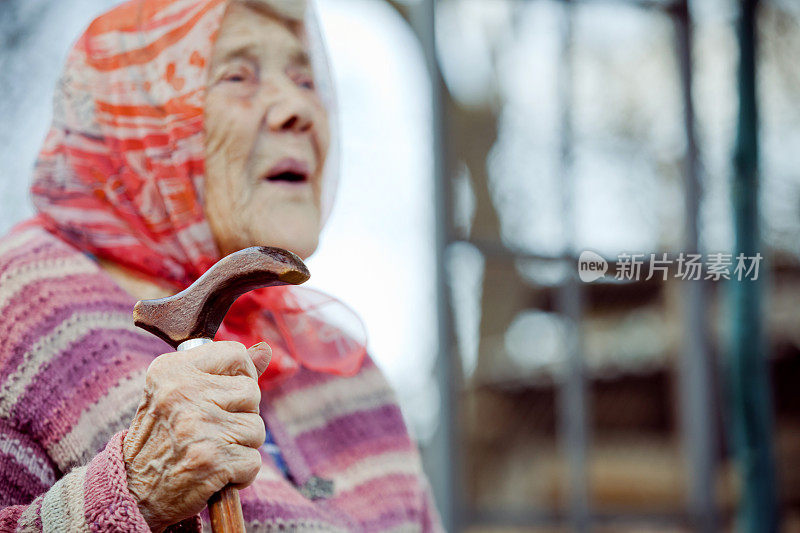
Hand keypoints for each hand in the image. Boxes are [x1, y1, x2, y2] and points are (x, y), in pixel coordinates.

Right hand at [122, 341, 270, 531]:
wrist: (131, 492)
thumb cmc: (164, 437)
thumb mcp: (181, 392)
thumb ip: (226, 371)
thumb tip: (266, 349)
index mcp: (171, 370)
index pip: (236, 354)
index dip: (241, 376)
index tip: (224, 395)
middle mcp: (183, 393)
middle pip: (252, 392)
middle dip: (242, 415)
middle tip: (211, 430)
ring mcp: (198, 427)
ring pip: (256, 428)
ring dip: (241, 446)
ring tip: (210, 451)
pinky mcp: (212, 460)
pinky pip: (254, 460)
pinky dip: (240, 473)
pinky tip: (215, 473)